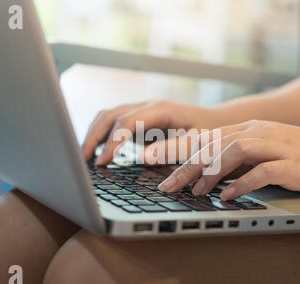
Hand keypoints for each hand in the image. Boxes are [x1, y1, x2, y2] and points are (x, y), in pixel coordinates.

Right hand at [82, 100, 218, 164]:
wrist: (216, 122)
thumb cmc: (208, 133)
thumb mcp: (195, 142)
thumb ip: (171, 149)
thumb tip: (143, 158)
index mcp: (160, 109)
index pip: (127, 121)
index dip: (112, 141)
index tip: (102, 161)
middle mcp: (148, 106)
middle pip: (111, 115)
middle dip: (94, 136)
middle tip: (84, 159)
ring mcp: (143, 110)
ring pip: (109, 115)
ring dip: (95, 133)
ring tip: (85, 156)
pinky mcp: (141, 119)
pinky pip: (116, 122)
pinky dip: (103, 134)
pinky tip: (99, 151)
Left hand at [158, 120, 299, 199]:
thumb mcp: (265, 152)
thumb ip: (239, 159)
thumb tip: (208, 174)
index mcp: (249, 128)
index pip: (207, 137)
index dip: (178, 148)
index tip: (153, 163)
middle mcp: (259, 132)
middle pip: (214, 144)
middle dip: (185, 165)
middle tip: (166, 185)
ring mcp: (277, 146)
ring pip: (234, 151)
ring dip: (211, 173)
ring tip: (196, 193)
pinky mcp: (293, 164)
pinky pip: (263, 171)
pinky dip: (242, 184)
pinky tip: (228, 196)